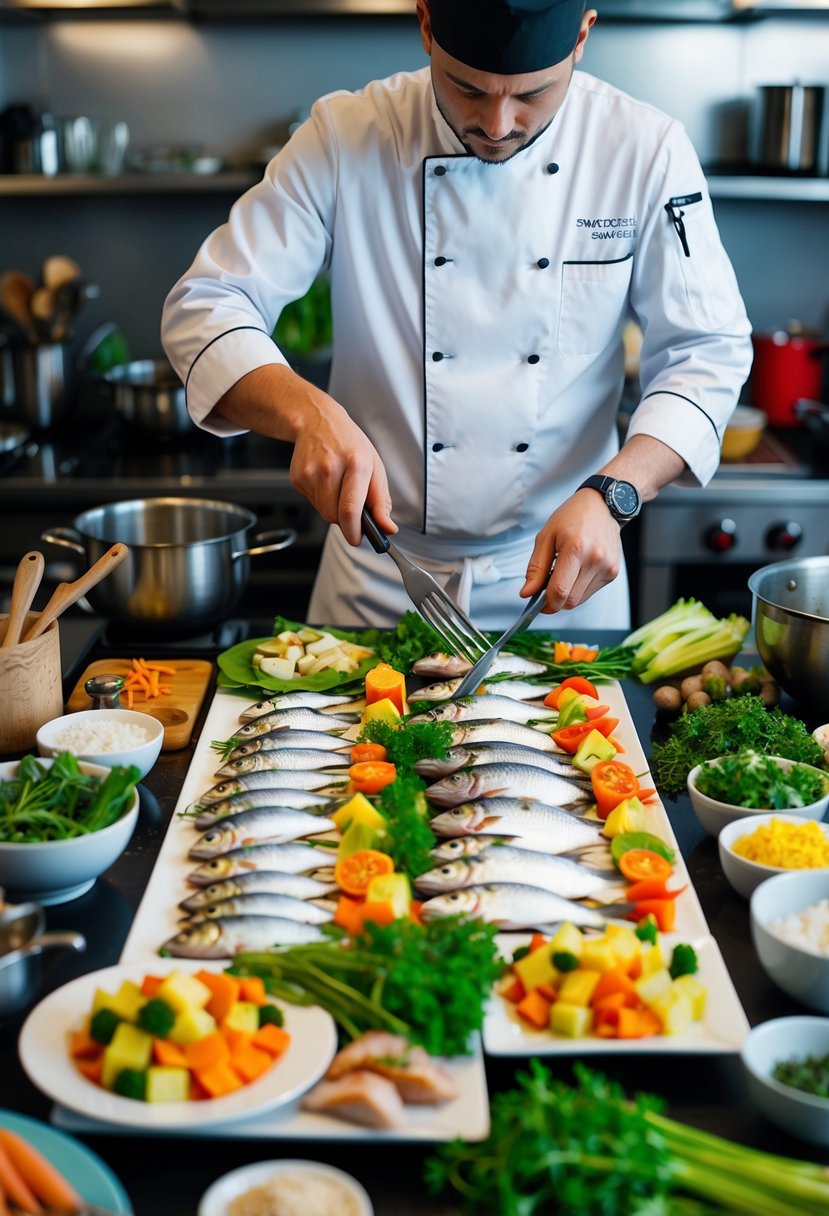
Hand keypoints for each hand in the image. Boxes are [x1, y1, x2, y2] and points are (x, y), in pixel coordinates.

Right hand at [288, 385, 395, 547]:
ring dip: (334, 510)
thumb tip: (387, 528)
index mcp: (356, 463)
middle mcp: (330, 468)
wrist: (317, 421)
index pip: (351, 509)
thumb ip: (382, 501)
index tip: (359, 539)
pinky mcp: (297, 478)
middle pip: (334, 516)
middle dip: (346, 521)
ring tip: (338, 487)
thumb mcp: (375, 466)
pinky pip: (312, 503)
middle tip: (353, 508)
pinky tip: (326, 482)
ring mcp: (310, 473)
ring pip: (323, 512)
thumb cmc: (349, 444)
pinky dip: (322, 500)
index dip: (355, 532)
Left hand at [520, 489, 623, 612]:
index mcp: (576, 548)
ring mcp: (607, 567)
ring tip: (563, 574)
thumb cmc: (571, 517)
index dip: (545, 603)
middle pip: (570, 600)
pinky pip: (590, 592)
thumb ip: (536, 568)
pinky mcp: (613, 572)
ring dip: (567, 594)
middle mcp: (595, 560)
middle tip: (546, 588)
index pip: (560, 591)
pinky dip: (578, 589)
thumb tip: (527, 593)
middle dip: (554, 601)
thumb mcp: (546, 536)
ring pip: (580, 600)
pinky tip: (576, 571)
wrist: (602, 506)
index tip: (537, 603)